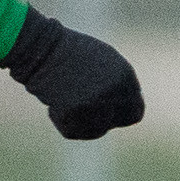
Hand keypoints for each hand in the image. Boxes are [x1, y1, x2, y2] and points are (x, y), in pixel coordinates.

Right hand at [3, 12, 145, 140]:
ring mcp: (94, 104)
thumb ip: (120, 85)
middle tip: (90, 113)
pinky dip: (63, 122)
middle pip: (118, 123)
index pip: (136, 111)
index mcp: (126, 77)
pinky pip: (72, 131)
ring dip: (83, 122)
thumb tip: (126, 106)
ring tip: (68, 100)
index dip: (122, 114)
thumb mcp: (106, 62)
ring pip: (95, 131)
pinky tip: (56, 102)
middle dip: (107, 121)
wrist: (43, 49)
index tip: (111, 113)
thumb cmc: (72, 52)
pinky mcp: (72, 113)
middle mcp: (114, 92)